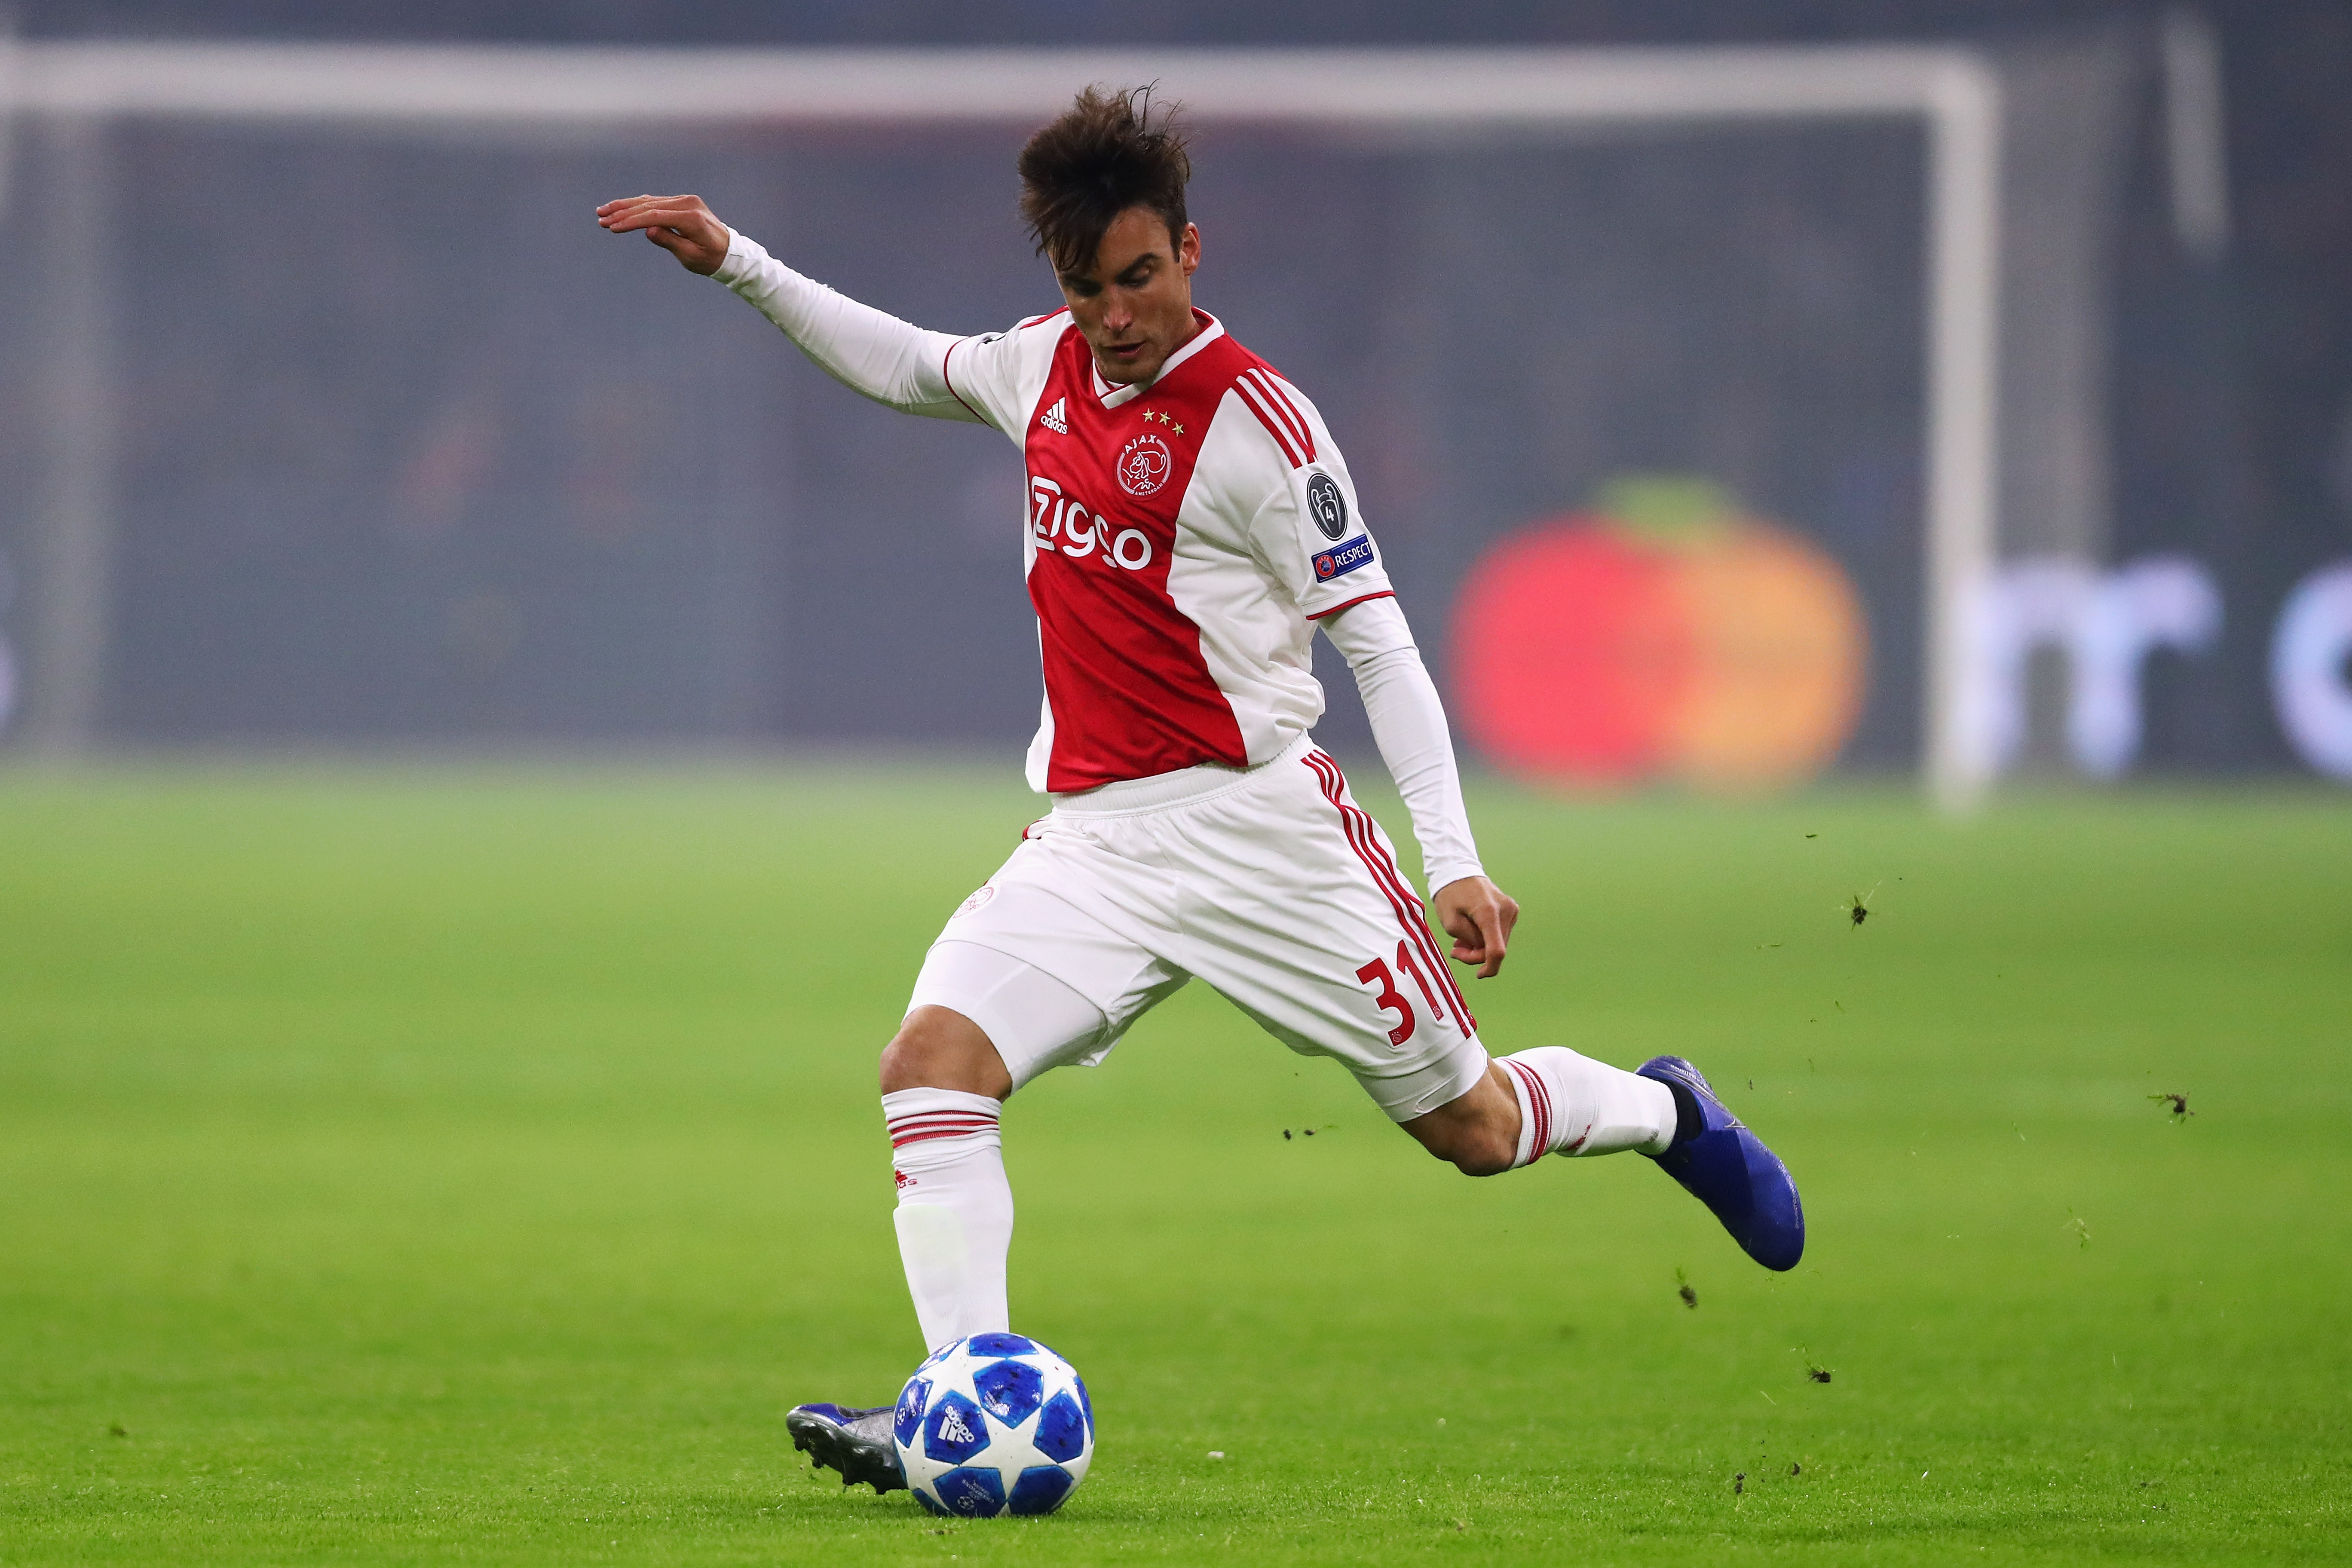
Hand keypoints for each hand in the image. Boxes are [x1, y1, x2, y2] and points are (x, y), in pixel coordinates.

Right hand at [596, 193, 732, 274]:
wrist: (729, 252)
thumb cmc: (711, 259)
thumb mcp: (691, 256)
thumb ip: (670, 242)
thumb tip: (648, 230)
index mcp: (691, 218)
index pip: (654, 216)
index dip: (631, 221)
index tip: (612, 227)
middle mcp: (688, 203)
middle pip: (648, 205)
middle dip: (622, 212)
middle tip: (600, 218)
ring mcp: (685, 200)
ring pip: (649, 201)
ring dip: (625, 206)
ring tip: (603, 212)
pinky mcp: (682, 202)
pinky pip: (655, 202)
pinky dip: (637, 206)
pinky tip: (621, 208)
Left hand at [1432, 875, 1518, 978]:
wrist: (1458, 870)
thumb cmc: (1449, 894)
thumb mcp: (1450, 922)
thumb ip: (1468, 940)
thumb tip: (1483, 950)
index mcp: (1488, 912)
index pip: (1496, 950)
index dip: (1489, 968)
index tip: (1479, 975)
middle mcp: (1505, 910)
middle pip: (1497, 948)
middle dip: (1476, 954)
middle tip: (1456, 949)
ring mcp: (1511, 909)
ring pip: (1499, 942)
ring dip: (1480, 946)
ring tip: (1461, 940)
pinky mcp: (1511, 910)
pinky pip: (1500, 933)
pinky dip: (1486, 937)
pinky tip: (1471, 931)